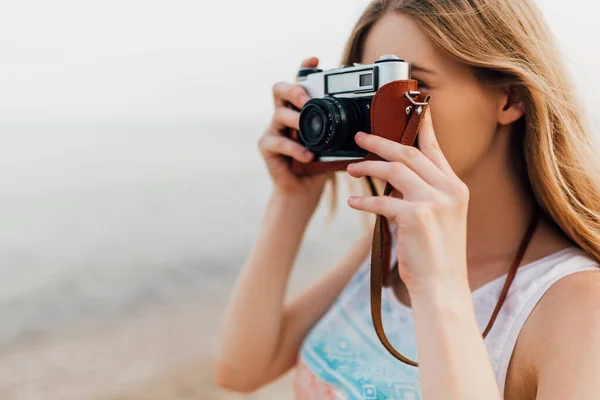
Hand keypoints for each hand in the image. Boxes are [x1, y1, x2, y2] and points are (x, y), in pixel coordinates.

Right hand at [259, 56, 330, 203]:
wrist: (304, 189)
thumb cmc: (320, 163)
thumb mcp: (335, 143)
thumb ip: (344, 130)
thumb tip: (372, 122)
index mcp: (300, 108)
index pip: (300, 81)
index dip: (305, 67)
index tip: (316, 59)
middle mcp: (285, 113)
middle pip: (280, 89)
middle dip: (293, 90)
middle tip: (305, 100)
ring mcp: (274, 129)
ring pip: (279, 114)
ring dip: (295, 121)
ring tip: (307, 133)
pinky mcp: (267, 146)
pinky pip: (279, 142)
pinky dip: (295, 149)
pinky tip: (308, 156)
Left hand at [345, 108, 469, 294]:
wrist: (442, 287)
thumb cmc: (436, 255)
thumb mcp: (440, 218)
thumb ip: (424, 193)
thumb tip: (395, 176)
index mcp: (455, 188)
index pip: (435, 149)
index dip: (421, 126)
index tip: (411, 107)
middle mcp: (449, 190)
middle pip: (409, 153)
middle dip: (381, 142)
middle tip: (360, 137)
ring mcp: (435, 203)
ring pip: (394, 170)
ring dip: (368, 167)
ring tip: (351, 169)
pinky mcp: (416, 217)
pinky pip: (382, 201)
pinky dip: (364, 202)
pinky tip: (353, 204)